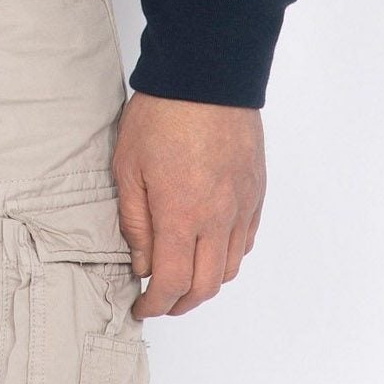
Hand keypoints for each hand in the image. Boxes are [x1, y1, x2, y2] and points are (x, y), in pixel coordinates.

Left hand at [113, 92, 265, 317]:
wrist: (206, 77)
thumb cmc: (162, 115)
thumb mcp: (128, 165)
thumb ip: (135, 221)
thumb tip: (141, 263)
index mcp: (181, 216)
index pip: (172, 283)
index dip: (155, 304)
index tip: (141, 307)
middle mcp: (217, 220)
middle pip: (205, 286)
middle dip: (180, 303)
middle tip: (160, 301)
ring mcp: (241, 208)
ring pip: (229, 268)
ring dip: (205, 283)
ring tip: (183, 278)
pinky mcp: (255, 193)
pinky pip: (246, 241)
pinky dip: (228, 257)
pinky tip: (210, 249)